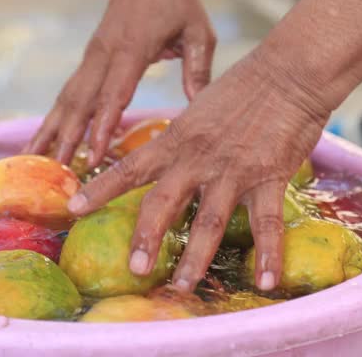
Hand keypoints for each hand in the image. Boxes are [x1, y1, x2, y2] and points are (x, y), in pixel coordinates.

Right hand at [22, 0, 215, 166]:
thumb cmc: (175, 1)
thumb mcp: (197, 30)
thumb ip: (197, 67)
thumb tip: (197, 106)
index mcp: (132, 49)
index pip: (114, 93)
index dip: (102, 126)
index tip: (94, 156)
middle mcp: (104, 56)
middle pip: (81, 101)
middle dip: (68, 138)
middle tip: (58, 172)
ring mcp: (91, 58)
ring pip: (67, 99)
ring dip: (50, 131)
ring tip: (34, 161)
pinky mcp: (88, 61)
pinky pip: (67, 93)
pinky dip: (52, 119)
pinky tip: (41, 141)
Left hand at [66, 50, 330, 291]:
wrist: (287, 75)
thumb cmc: (240, 91)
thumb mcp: (196, 112)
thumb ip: (177, 140)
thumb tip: (160, 159)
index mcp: (175, 141)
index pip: (129, 168)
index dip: (100, 189)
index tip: (73, 210)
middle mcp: (197, 159)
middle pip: (163, 202)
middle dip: (146, 237)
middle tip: (135, 270)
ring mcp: (232, 171)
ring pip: (209, 221)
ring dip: (195, 258)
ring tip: (183, 287)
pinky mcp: (268, 178)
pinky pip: (267, 222)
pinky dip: (269, 254)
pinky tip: (267, 282)